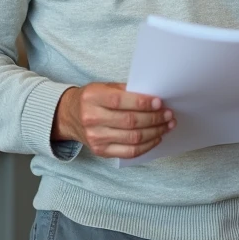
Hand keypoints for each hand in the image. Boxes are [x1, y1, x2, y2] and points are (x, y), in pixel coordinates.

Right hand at [52, 82, 174, 158]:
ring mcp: (96, 138)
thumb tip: (153, 98)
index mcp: (92, 97)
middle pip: (130, 121)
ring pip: (133, 138)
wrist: (69, 116)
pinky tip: (156, 137)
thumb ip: (126, 91)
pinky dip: (147, 146)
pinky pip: (129, 152)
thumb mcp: (104, 87)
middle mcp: (91, 118)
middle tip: (169, 114)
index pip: (120, 101)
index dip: (143, 103)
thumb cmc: (92, 99)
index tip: (160, 103)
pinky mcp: (101, 151)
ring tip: (167, 125)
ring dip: (155, 132)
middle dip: (154, 118)